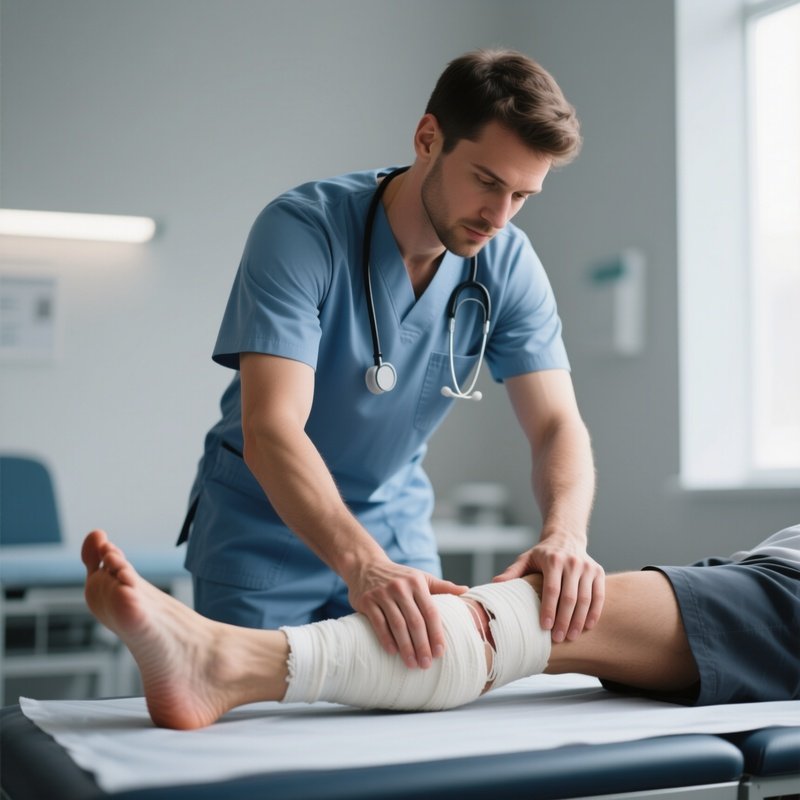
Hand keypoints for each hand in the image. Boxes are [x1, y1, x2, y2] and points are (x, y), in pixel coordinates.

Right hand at [348, 560, 467, 668]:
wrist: (366, 565)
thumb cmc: (399, 576)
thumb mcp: (420, 577)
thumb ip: (442, 586)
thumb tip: (466, 590)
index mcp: (416, 582)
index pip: (430, 611)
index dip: (436, 633)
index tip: (440, 652)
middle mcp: (400, 587)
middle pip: (415, 621)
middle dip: (422, 645)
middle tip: (426, 664)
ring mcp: (382, 594)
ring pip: (397, 624)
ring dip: (406, 647)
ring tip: (412, 663)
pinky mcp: (367, 601)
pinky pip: (378, 623)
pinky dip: (386, 639)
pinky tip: (393, 652)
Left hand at [494, 537, 604, 642]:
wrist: (566, 537)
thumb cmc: (543, 554)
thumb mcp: (526, 558)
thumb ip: (512, 572)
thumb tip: (495, 585)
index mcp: (553, 560)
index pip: (552, 589)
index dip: (549, 609)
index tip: (545, 627)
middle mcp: (572, 562)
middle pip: (569, 597)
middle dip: (564, 620)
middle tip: (558, 638)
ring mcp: (587, 567)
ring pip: (585, 599)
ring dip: (579, 620)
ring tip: (571, 636)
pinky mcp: (598, 572)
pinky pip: (599, 596)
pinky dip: (594, 613)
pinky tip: (586, 626)